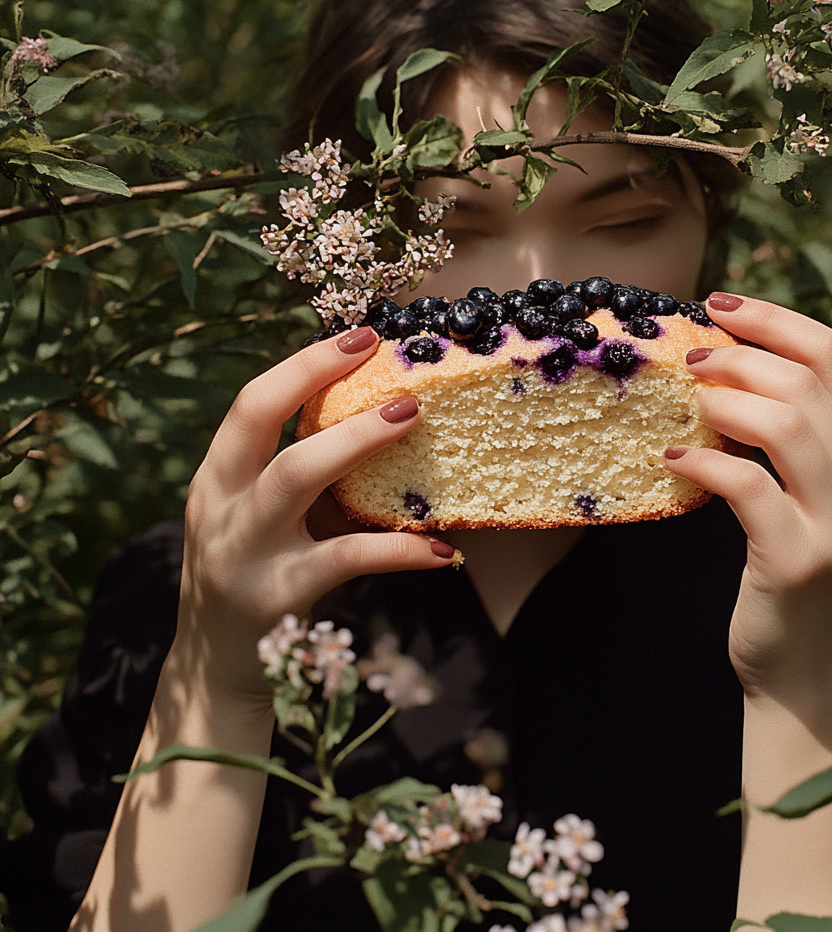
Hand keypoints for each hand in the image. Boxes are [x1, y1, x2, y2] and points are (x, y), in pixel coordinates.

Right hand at [174, 326, 456, 702]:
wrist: (214, 670)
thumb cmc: (253, 576)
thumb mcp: (254, 519)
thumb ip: (296, 474)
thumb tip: (375, 420)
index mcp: (216, 479)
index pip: (249, 404)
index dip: (302, 364)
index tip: (359, 336)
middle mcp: (219, 507)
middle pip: (256, 421)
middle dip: (314, 376)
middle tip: (378, 352)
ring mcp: (244, 551)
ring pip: (294, 477)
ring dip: (356, 439)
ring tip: (411, 415)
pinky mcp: (278, 596)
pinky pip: (345, 559)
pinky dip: (397, 550)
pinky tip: (440, 549)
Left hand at [664, 293, 831, 696]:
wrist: (798, 666)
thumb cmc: (783, 569)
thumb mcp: (800, 496)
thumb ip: (783, 440)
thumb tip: (720, 371)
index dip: (773, 319)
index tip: (719, 305)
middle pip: (806, 380)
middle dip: (740, 354)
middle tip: (691, 357)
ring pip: (785, 423)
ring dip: (725, 400)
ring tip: (688, 403)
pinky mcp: (799, 558)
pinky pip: (746, 486)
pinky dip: (702, 461)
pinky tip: (673, 460)